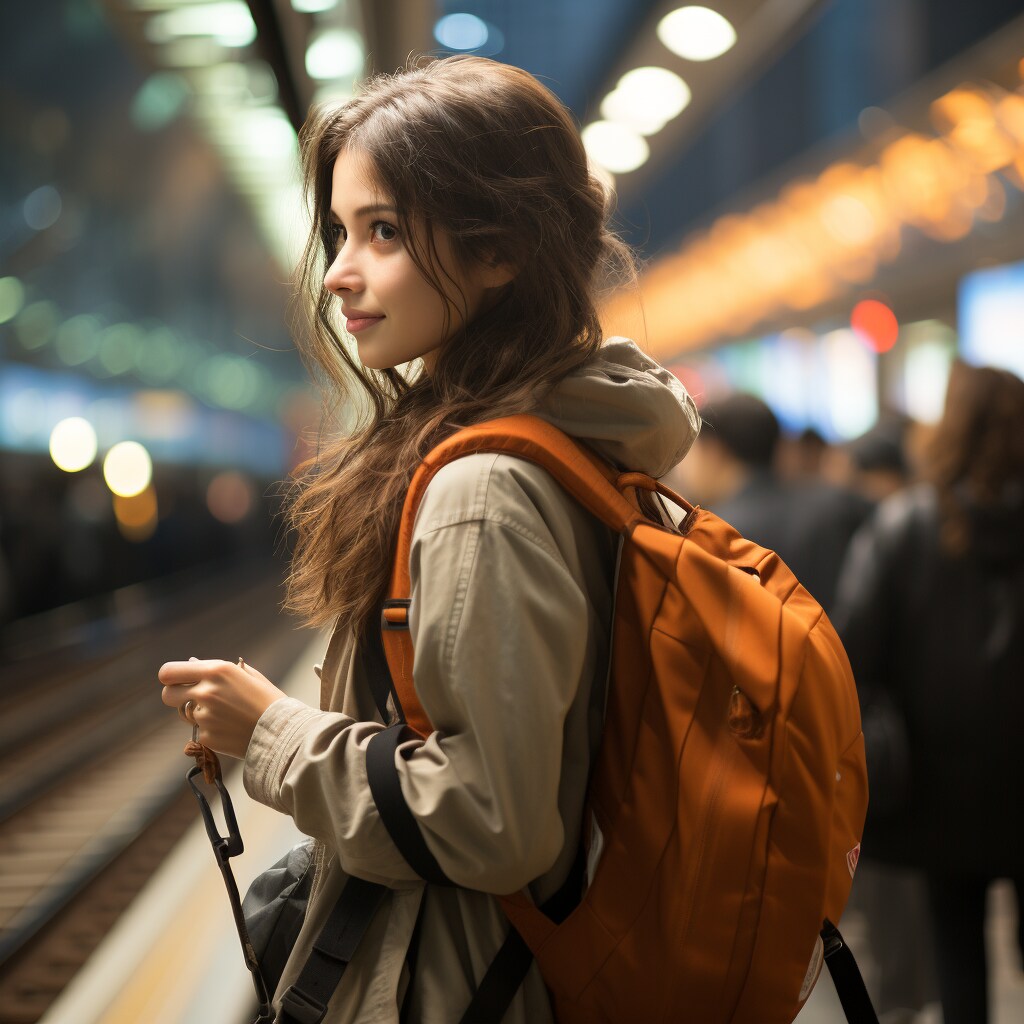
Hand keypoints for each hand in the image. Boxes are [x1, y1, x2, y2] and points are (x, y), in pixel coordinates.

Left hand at [159, 657, 286, 758]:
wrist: (282, 730)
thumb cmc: (268, 700)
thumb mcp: (247, 675)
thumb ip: (218, 671)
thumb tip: (193, 665)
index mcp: (216, 670)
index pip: (169, 671)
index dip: (170, 676)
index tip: (176, 680)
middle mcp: (206, 691)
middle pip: (167, 694)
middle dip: (176, 695)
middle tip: (191, 698)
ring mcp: (204, 716)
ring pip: (186, 714)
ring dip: (198, 713)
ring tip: (224, 715)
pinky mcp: (206, 736)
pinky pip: (200, 731)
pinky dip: (211, 730)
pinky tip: (231, 728)